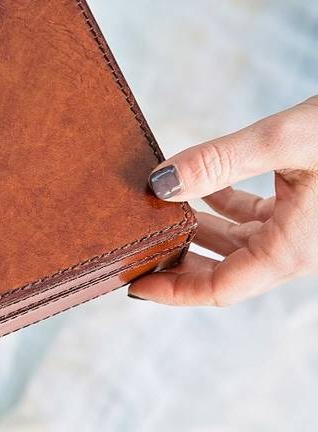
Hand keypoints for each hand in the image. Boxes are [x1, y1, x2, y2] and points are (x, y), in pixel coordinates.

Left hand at [129, 96, 317, 305]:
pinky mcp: (310, 205)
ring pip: (238, 241)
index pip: (219, 289)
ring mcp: (305, 230)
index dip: (172, 290)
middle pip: (223, 270)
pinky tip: (197, 184)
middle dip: (177, 261)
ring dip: (196, 228)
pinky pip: (256, 216)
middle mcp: (298, 249)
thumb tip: (158, 183)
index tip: (131, 282)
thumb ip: (220, 162)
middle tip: (132, 248)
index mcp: (293, 250)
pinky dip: (223, 202)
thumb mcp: (286, 140)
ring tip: (152, 213)